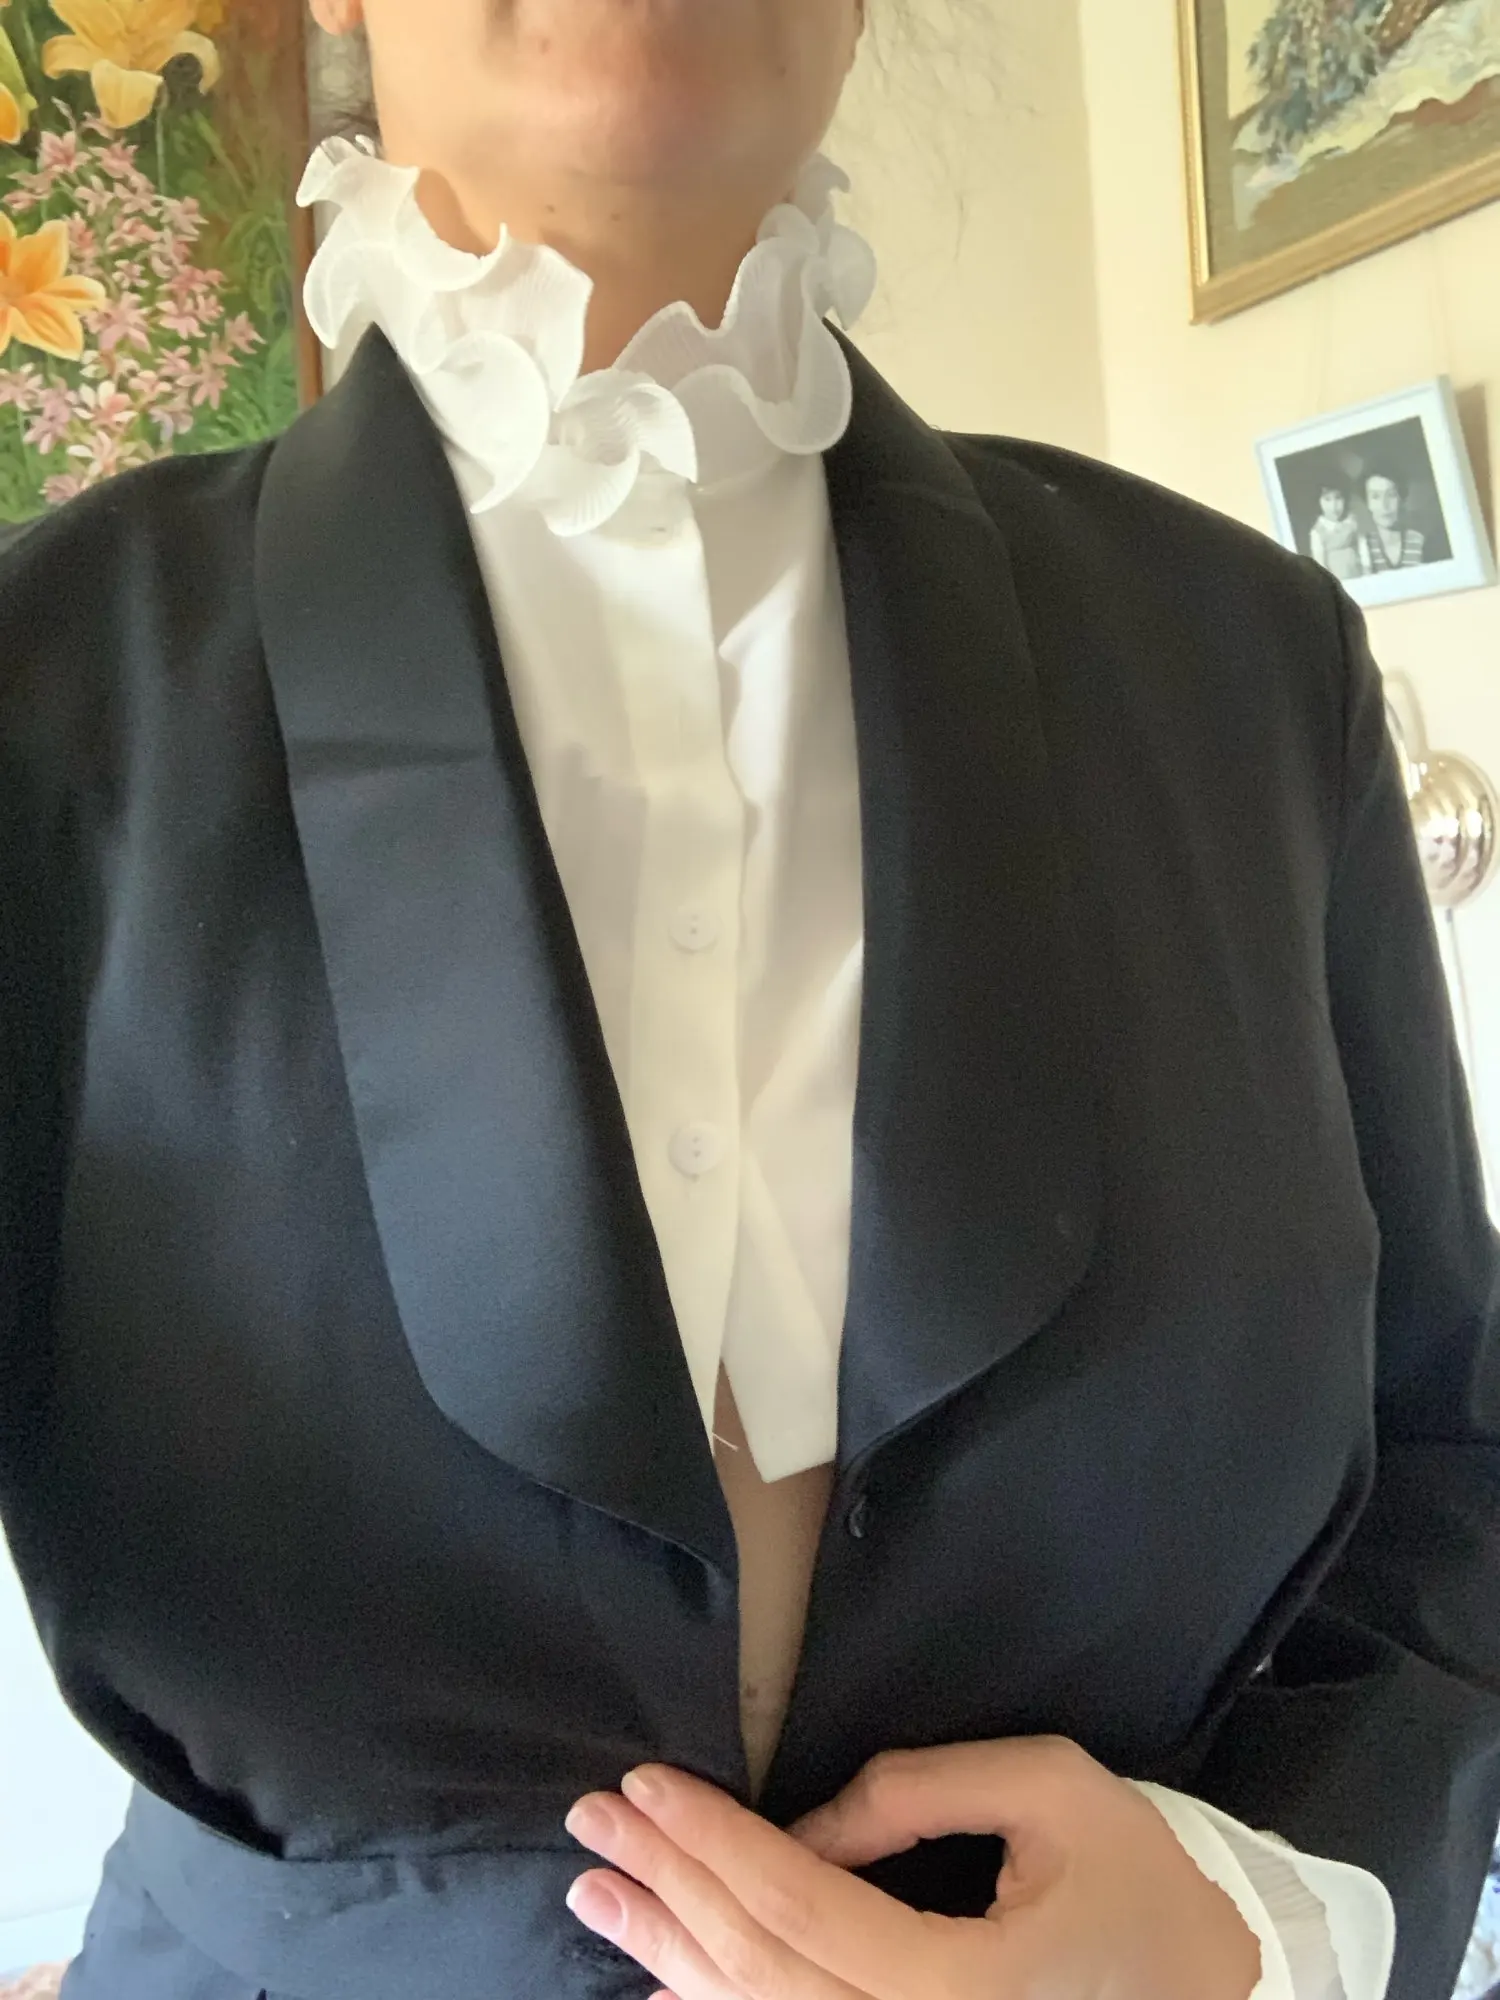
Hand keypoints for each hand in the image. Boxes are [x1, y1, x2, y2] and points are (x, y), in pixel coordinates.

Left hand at [564, 1737, 1262, 1999]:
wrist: (1214, 1986)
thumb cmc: (1138, 1877)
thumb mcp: (1044, 1790)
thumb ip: (912, 1795)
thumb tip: (801, 1828)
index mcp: (959, 1984)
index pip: (796, 1902)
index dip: (709, 1840)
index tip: (643, 1784)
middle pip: (758, 1974)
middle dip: (665, 1891)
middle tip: (593, 1825)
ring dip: (669, 1955)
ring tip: (599, 1896)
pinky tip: (663, 1982)